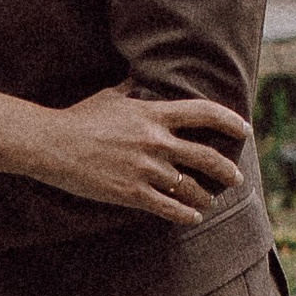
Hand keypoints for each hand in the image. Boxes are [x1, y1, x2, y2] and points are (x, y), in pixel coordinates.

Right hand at [37, 85, 251, 221]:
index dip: (230, 121)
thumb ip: (133, 89)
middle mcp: (156, 142)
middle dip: (226, 170)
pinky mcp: (132, 193)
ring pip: (191, 188)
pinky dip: (186, 215)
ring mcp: (145, 169)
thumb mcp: (110, 96)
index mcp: (153, 115)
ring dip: (205, 197)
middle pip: (207, 157)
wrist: (52, 144)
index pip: (204, 113)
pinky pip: (169, 208)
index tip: (243, 129)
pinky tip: (193, 217)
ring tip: (209, 201)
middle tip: (234, 178)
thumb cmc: (79, 118)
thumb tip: (141, 78)